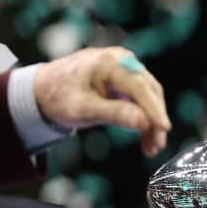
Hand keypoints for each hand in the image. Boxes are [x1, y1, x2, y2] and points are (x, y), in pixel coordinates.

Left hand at [32, 47, 170, 155]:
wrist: (42, 91)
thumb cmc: (58, 97)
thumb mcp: (83, 109)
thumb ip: (114, 114)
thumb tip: (144, 122)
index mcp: (108, 63)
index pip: (140, 87)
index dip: (154, 110)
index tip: (164, 129)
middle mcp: (121, 60)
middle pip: (149, 92)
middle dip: (154, 120)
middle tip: (157, 146)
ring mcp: (124, 67)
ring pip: (148, 96)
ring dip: (151, 122)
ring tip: (151, 147)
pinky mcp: (125, 78)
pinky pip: (141, 98)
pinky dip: (144, 117)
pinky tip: (144, 136)